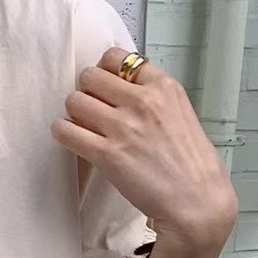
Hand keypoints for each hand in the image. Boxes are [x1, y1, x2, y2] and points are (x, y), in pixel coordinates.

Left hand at [52, 47, 238, 251]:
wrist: (196, 199)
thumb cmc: (190, 163)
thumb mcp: (180, 114)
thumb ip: (153, 98)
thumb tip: (123, 91)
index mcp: (163, 87)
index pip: (118, 57)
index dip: (104, 71)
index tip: (103, 85)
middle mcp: (142, 101)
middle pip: (90, 76)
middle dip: (86, 91)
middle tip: (90, 108)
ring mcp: (123, 127)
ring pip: (75, 101)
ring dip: (73, 112)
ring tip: (81, 125)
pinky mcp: (107, 154)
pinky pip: (66, 131)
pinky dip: (62, 132)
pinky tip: (69, 138)